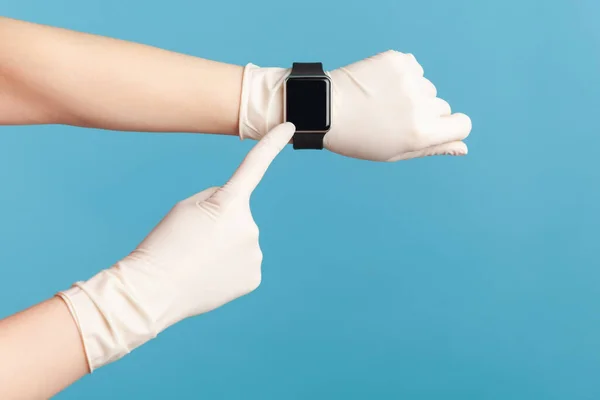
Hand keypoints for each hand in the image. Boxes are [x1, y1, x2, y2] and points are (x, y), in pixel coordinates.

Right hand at [59, 123, 295, 370]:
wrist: (153, 291)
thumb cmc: (164, 243)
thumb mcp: (186, 207)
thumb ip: (218, 199)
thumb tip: (239, 210)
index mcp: (228, 203)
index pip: (254, 166)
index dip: (272, 144)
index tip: (290, 127)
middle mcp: (249, 226)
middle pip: (237, 214)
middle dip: (220, 222)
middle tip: (194, 242)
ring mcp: (255, 254)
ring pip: (241, 240)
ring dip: (224, 246)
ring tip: (198, 261)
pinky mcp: (254, 277)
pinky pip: (244, 262)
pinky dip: (230, 266)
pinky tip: (209, 275)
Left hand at [239, 50, 470, 161]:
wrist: (324, 107)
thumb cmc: (357, 137)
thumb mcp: (394, 152)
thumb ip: (432, 149)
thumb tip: (463, 147)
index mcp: (421, 132)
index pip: (463, 124)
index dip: (451, 127)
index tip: (437, 128)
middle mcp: (420, 105)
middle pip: (442, 106)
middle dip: (426, 113)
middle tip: (392, 119)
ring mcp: (409, 80)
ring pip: (427, 88)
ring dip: (412, 94)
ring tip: (382, 103)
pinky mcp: (398, 60)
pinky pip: (414, 69)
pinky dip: (402, 76)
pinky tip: (379, 87)